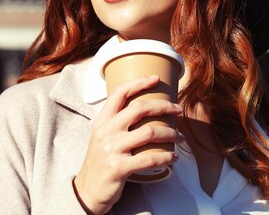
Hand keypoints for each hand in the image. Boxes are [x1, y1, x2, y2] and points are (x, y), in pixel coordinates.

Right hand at [73, 75, 183, 214]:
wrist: (88, 190)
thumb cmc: (102, 161)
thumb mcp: (103, 136)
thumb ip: (118, 122)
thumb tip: (146, 108)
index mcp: (102, 120)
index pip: (119, 93)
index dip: (138, 82)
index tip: (156, 78)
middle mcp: (106, 131)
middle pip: (139, 109)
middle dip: (164, 106)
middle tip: (179, 110)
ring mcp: (111, 149)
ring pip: (149, 132)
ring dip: (170, 133)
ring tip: (180, 137)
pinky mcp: (119, 168)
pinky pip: (149, 158)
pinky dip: (166, 157)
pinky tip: (174, 157)